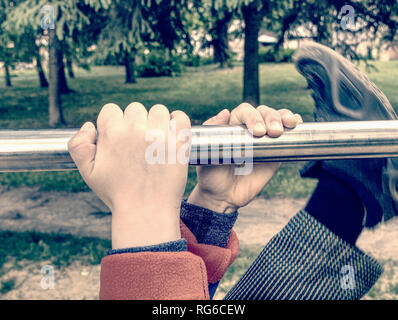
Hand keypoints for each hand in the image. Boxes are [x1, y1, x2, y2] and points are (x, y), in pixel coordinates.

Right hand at [68, 102, 190, 248]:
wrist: (146, 211)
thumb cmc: (117, 193)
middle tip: (138, 144)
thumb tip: (89, 125)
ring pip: (157, 110)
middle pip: (135, 109)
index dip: (114, 123)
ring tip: (155, 140)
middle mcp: (135, 129)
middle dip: (135, 123)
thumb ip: (78, 146)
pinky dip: (177, 122)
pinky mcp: (179, 142)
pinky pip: (180, 117)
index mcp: (111, 132)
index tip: (120, 139)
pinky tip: (172, 134)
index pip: (111, 110)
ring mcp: (159, 134)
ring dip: (156, 121)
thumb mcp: (88, 172)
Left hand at [188, 103, 302, 212]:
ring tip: (285, 127)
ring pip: (276, 118)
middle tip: (272, 132)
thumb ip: (210, 133)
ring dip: (283, 117)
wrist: (222, 197)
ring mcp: (264, 139)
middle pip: (263, 112)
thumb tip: (224, 112)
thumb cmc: (209, 174)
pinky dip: (293, 126)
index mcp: (231, 126)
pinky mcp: (275, 152)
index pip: (244, 111)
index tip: (256, 131)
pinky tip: (296, 123)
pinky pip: (286, 135)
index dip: (252, 116)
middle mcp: (248, 129)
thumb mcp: (204, 154)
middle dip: (270, 117)